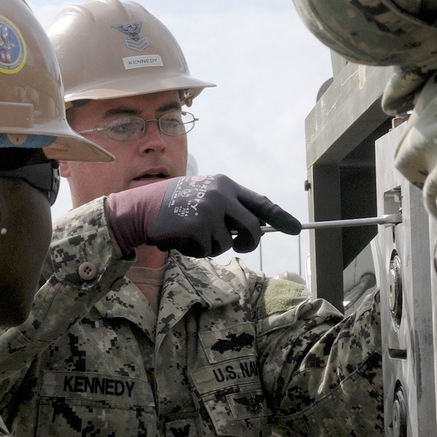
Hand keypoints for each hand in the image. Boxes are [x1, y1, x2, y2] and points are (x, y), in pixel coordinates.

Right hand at [107, 175, 301, 256]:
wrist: (141, 208)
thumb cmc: (172, 207)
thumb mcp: (203, 197)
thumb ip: (228, 209)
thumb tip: (254, 230)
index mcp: (225, 185)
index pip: (261, 202)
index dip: (280, 217)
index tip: (295, 229)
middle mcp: (222, 194)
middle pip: (252, 228)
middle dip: (248, 243)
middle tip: (237, 245)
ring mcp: (210, 209)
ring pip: (228, 244)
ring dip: (212, 248)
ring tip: (193, 237)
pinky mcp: (198, 226)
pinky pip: (208, 250)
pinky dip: (196, 251)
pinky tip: (181, 239)